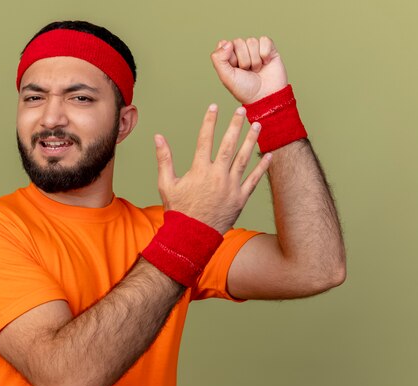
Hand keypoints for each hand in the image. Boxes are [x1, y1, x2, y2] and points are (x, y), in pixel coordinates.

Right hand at [155, 105, 271, 233]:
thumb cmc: (178, 210)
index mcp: (199, 170)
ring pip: (244, 158)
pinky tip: (269, 155)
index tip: (214, 106)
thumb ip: (164, 159)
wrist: (191, 237)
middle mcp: (217, 175)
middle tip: (243, 110)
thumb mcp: (166, 184)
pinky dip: (262, 167)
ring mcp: (231, 186)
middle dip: (236, 125)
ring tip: (258, 125)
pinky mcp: (240, 198)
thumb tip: (158, 137)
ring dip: (252, 140)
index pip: (204, 139)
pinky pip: (254, 180)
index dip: (210, 121)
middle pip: (228, 144)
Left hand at [210, 37, 287, 103]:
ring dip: (254, 60)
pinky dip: (265, 54)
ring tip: (256, 70)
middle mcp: (241, 50)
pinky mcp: (269, 48)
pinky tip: (265, 63)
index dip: (230, 58)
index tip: (234, 70)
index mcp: (229, 56)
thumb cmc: (244, 89)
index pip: (225, 44)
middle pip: (239, 42)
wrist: (265, 96)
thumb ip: (219, 59)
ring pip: (252, 41)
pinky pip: (264, 40)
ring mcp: (255, 49)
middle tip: (247, 72)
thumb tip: (227, 42)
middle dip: (243, 60)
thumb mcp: (226, 77)